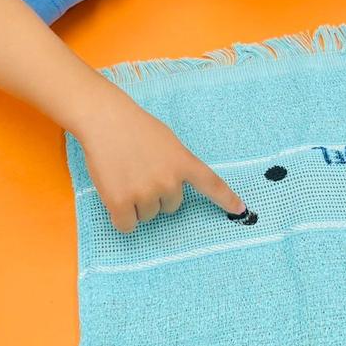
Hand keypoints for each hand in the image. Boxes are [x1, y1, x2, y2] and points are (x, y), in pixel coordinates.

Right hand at [75, 83, 246, 234]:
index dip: (227, 200)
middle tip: (139, 171)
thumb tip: (174, 188)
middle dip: (156, 195)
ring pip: (147, 216)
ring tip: (124, 176)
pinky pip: (127, 225)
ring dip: (136, 204)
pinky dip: (121, 218)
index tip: (241, 210)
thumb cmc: (134, 127)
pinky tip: (115, 196)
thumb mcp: (167, 142)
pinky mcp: (121, 202)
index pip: (211, 184)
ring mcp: (146, 192)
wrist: (104, 120)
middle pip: (170, 207)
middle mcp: (169, 181)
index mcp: (183, 162)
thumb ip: (176, 164)